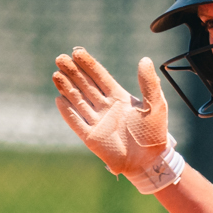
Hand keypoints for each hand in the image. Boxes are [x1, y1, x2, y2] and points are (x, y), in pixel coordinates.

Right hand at [52, 48, 171, 178]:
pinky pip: (76, 122)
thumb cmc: (154, 133)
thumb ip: (149, 84)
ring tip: (56, 74)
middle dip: (73, 72)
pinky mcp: (92, 138)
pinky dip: (68, 111)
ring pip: (78, 101)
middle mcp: (106, 108)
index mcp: (120, 98)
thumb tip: (144, 60)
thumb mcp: (155, 105)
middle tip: (60, 58)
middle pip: (86, 86)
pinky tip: (59, 99)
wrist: (150, 160)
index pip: (101, 77)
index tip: (77, 52)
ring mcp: (98, 122)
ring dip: (67, 88)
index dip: (89, 65)